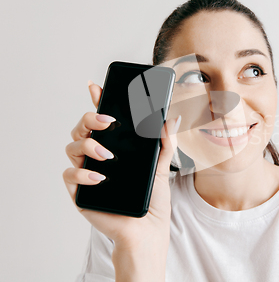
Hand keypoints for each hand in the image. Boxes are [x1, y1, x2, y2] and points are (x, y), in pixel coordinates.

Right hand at [63, 80, 180, 248]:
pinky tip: (98, 177)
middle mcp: (98, 155)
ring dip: (87, 146)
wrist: (147, 229)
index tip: (96, 86)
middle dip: (89, 118)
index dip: (96, 101)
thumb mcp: (161, 167)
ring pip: (71, 147)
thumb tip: (173, 119)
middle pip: (82, 128)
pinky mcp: (80, 191)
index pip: (101, 120)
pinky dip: (82, 173)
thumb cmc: (152, 199)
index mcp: (115, 146)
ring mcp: (87, 171)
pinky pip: (69, 174)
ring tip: (107, 156)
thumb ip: (166, 142)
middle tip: (106, 120)